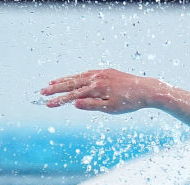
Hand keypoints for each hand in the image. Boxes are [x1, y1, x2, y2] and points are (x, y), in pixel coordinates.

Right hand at [40, 69, 161, 113]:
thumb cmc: (130, 103)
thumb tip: (74, 104)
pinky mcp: (107, 71)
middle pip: (72, 83)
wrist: (147, 90)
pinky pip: (87, 73)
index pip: (73, 95)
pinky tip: (72, 79)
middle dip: (56, 88)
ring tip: (51, 83)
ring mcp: (101, 73)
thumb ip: (92, 105)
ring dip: (64, 80)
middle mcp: (96, 78)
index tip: (48, 104)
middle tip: (42, 92)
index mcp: (96, 88)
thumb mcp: (111, 108)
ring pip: (78, 76)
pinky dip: (77, 76)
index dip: (60, 100)